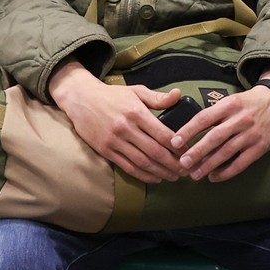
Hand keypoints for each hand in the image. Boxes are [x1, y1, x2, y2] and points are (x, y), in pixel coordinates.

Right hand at [48, 61, 182, 183]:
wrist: (81, 98)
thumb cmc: (112, 95)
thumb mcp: (135, 91)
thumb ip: (157, 97)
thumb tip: (179, 95)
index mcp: (136, 112)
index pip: (162, 133)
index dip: (178, 146)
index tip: (188, 152)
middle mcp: (126, 128)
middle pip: (155, 151)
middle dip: (173, 164)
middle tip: (186, 171)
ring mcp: (115, 141)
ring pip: (142, 162)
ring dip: (160, 172)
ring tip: (173, 177)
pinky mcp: (106, 150)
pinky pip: (127, 167)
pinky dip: (143, 175)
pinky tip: (155, 178)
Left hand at [171, 71, 269, 182]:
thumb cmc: (245, 104)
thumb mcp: (229, 101)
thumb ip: (213, 114)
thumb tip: (188, 131)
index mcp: (229, 105)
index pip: (204, 118)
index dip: (189, 130)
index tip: (175, 142)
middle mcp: (240, 119)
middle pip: (215, 137)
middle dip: (197, 152)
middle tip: (183, 163)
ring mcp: (251, 134)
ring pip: (227, 152)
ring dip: (209, 165)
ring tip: (195, 174)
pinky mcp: (260, 148)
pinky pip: (241, 163)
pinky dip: (226, 172)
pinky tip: (214, 177)